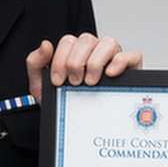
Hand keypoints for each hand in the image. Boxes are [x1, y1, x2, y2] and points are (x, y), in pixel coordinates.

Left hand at [26, 33, 141, 101]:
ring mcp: (112, 58)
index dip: (61, 60)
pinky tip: (111, 73)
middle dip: (76, 62)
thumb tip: (46, 45)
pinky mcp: (129, 68)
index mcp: (74, 52)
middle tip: (74, 82)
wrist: (78, 127)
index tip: (58, 80)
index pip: (68, 42)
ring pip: (108, 43)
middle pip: (86, 40)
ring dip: (96, 62)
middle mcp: (93, 51)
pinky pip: (131, 55)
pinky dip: (121, 61)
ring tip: (90, 81)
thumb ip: (35, 63)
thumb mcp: (41, 85)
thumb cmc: (63, 100)